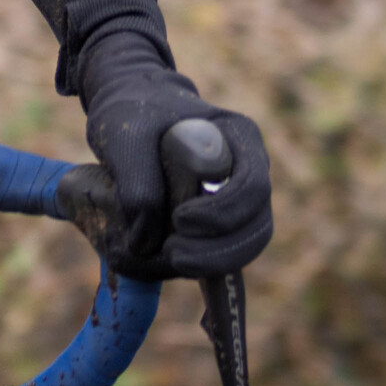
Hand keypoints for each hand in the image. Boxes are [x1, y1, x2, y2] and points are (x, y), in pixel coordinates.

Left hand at [81, 59, 272, 278]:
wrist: (131, 110)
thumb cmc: (134, 112)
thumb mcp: (127, 133)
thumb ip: (136, 180)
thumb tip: (147, 242)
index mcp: (239, 137)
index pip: (253, 186)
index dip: (223, 212)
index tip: (180, 219)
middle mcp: (247, 170)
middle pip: (257, 225)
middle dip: (220, 250)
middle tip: (174, 254)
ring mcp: (236, 198)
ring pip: (245, 244)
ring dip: (213, 263)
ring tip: (170, 257)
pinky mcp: (218, 221)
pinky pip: (224, 251)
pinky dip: (208, 268)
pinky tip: (184, 274)